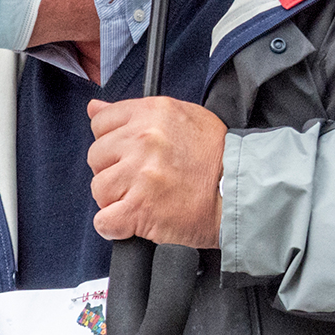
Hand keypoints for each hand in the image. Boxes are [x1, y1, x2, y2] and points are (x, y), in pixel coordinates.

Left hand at [86, 96, 225, 246]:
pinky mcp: (139, 208)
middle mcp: (143, 140)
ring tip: (142, 198)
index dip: (111, 143)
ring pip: (98, 188)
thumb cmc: (215, 156)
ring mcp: (140, 175)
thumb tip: (94, 108)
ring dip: (115, 199)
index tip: (126, 154)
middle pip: (96, 156)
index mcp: (151, 113)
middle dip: (113, 171)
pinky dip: (114, 226)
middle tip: (139, 179)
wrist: (239, 191)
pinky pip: (104, 221)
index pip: (100, 123)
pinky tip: (133, 221)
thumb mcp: (180, 116)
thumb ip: (134, 113)